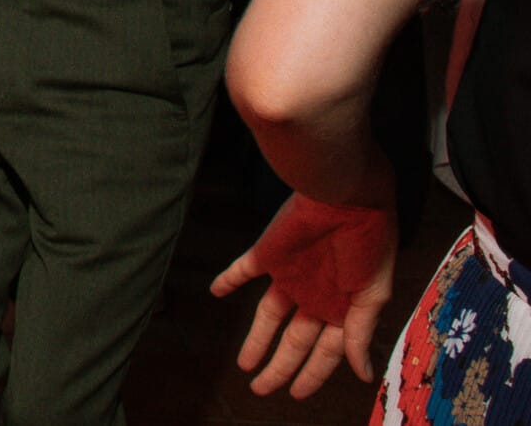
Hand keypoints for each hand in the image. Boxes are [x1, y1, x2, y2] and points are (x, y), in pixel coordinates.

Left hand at [212, 189, 396, 399]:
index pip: (324, 350)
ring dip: (255, 339)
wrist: (345, 194)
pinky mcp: (267, 252)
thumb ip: (359, 331)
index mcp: (343, 306)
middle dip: (280, 367)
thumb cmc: (367, 242)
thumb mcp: (371, 293)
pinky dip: (228, 279)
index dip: (312, 373)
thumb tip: (361, 374)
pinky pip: (242, 269)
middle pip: (293, 340)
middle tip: (261, 390)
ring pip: (268, 315)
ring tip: (245, 366)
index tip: (297, 394)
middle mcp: (314, 294)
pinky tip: (216, 291)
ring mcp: (289, 274)